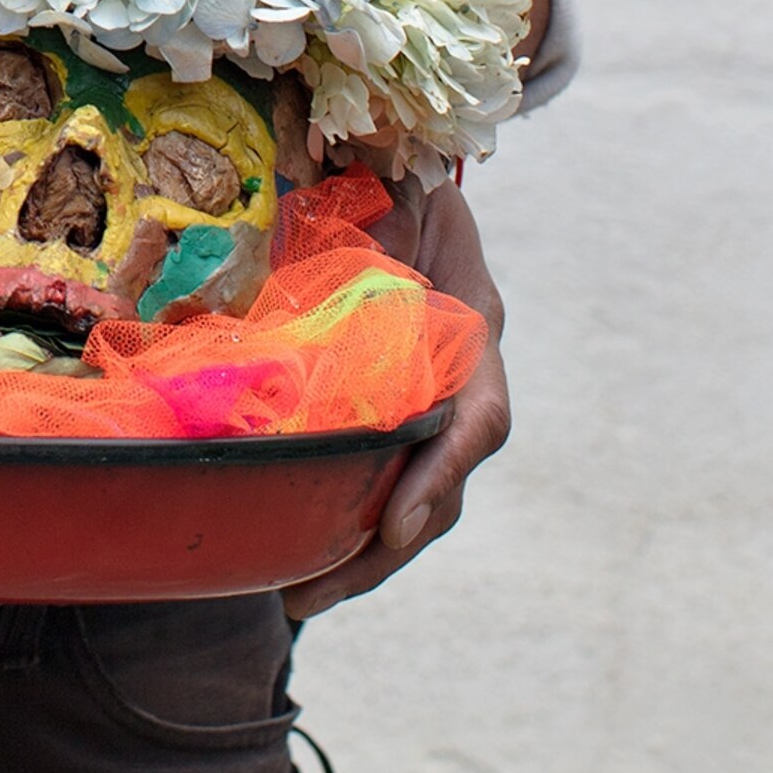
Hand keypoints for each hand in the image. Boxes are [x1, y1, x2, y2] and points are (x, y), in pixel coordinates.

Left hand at [280, 178, 507, 619]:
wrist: (418, 177)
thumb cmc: (406, 180)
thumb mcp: (403, 192)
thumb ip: (386, 223)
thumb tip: (346, 257)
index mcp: (475, 331)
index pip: (476, 421)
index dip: (439, 476)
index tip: (395, 528)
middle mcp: (463, 379)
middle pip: (441, 486)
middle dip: (380, 551)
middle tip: (310, 593)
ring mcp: (437, 399)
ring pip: (415, 499)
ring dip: (359, 553)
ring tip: (296, 595)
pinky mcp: (398, 407)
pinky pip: (383, 474)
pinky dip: (346, 515)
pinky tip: (297, 548)